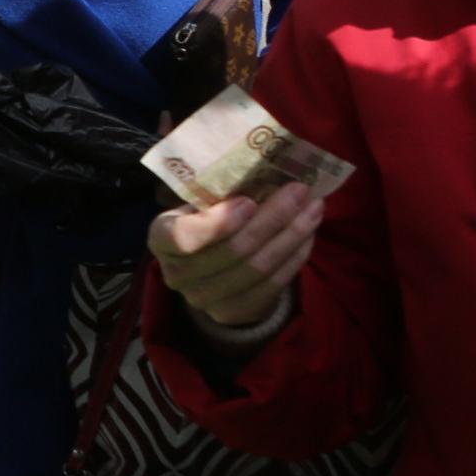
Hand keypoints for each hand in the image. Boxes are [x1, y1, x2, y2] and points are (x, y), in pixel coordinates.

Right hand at [147, 182, 322, 331]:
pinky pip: (271, 286)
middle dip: (272, 218)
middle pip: (232, 251)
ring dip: (291, 235)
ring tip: (314, 208)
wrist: (207, 269)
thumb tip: (270, 162)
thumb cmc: (206, 219)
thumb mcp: (201, 201)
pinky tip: (309, 235)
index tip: (249, 201)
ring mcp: (203, 299)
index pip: (182, 237)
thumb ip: (221, 188)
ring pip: (257, 268)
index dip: (218, 223)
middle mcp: (176, 274)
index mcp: (161, 238)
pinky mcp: (232, 313)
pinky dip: (294, 258)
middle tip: (300, 191)